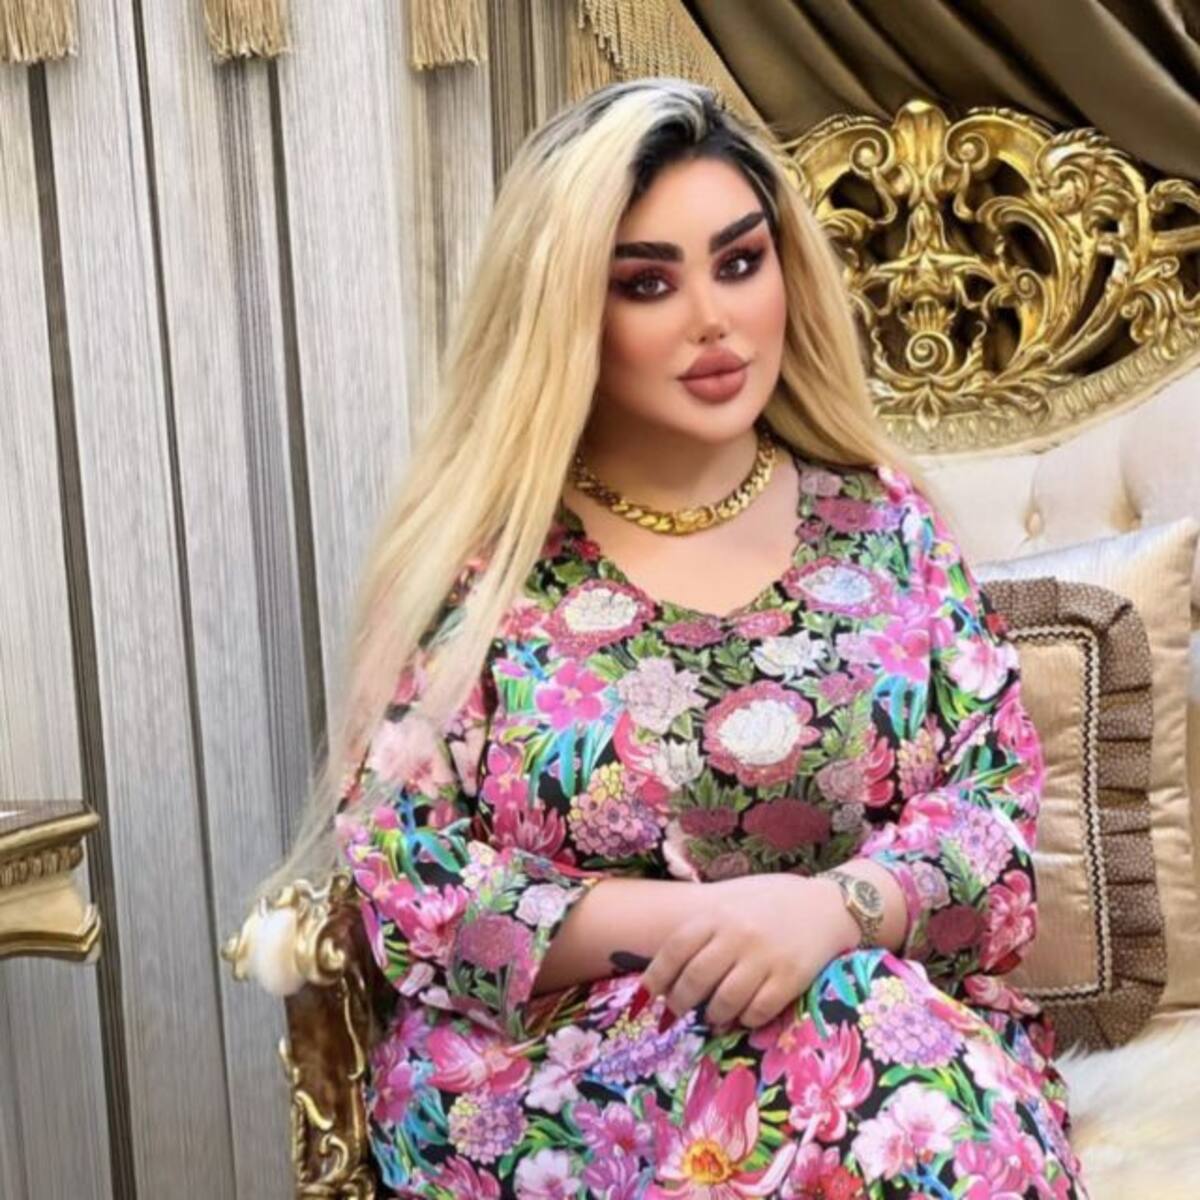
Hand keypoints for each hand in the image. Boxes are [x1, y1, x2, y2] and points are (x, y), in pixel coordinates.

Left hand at [637, 873, 856, 1029]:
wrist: (825, 905)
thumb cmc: (770, 904)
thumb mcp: (731, 903)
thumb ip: (704, 929)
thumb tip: (667, 967)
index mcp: (718, 914)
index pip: (675, 949)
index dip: (656, 976)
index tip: (646, 995)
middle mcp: (738, 934)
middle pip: (695, 979)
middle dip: (679, 1002)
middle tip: (676, 1012)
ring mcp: (765, 956)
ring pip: (725, 1001)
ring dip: (713, 1015)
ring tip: (712, 1015)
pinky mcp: (791, 977)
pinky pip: (758, 1010)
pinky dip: (745, 1019)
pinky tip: (744, 1015)